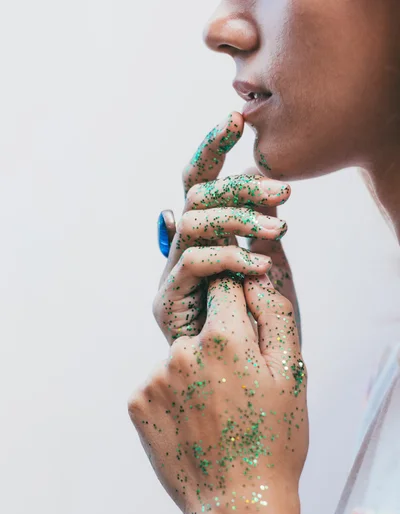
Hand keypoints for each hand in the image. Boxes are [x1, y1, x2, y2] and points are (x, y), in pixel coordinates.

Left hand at [130, 267, 309, 513]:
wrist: (237, 504)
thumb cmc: (273, 440)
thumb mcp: (292, 374)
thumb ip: (274, 314)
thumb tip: (253, 278)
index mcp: (224, 337)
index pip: (223, 287)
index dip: (238, 304)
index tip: (245, 331)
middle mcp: (181, 350)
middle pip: (201, 326)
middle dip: (219, 344)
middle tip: (238, 387)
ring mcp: (154, 377)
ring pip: (180, 356)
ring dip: (196, 372)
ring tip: (217, 411)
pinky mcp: (137, 402)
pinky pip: (160, 383)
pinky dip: (176, 395)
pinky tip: (195, 423)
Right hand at [154, 112, 294, 344]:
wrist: (232, 375)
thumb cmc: (250, 319)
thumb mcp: (264, 265)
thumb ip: (257, 229)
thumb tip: (264, 187)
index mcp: (202, 233)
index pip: (200, 179)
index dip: (213, 147)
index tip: (236, 118)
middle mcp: (180, 245)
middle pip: (196, 194)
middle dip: (240, 187)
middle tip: (283, 191)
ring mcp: (171, 271)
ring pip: (193, 221)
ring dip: (238, 219)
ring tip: (278, 229)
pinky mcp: (168, 299)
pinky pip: (194, 262)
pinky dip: (229, 257)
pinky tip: (258, 265)